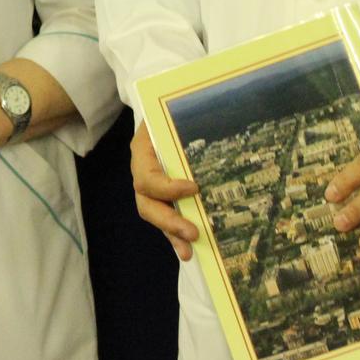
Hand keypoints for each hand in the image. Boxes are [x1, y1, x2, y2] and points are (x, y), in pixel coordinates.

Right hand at [130, 120, 200, 259]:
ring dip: (171, 234)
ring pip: (153, 214)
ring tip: (189, 251)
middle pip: (146, 203)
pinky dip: (176, 233)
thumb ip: (186, 123)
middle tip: (193, 233)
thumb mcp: (174, 112)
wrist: (165, 108)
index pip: (147, 177)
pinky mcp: (163, 193)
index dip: (167, 188)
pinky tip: (189, 249)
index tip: (194, 187)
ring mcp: (151, 185)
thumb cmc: (172, 108)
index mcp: (143, 150)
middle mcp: (143, 171)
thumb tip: (216, 124)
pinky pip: (165, 215)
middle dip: (168, 221)